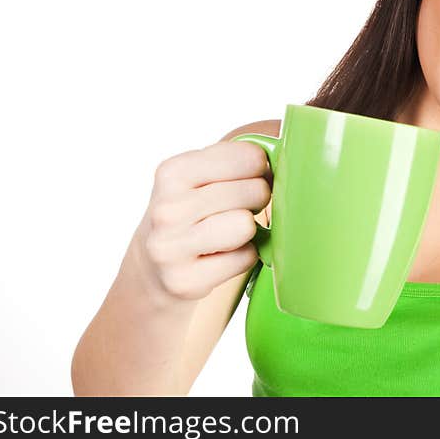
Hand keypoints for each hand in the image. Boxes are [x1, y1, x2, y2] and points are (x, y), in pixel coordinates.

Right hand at [137, 141, 271, 301]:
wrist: (153, 267)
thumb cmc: (190, 213)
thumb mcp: (197, 176)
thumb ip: (236, 161)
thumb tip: (286, 161)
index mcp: (172, 172)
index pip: (249, 157)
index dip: (259, 168)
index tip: (248, 178)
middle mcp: (167, 209)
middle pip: (254, 191)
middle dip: (256, 199)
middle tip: (238, 208)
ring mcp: (171, 248)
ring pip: (246, 225)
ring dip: (248, 231)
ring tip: (228, 233)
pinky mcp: (184, 281)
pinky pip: (245, 259)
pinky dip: (242, 258)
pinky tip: (220, 256)